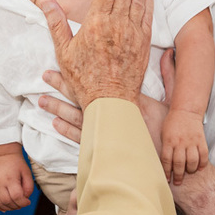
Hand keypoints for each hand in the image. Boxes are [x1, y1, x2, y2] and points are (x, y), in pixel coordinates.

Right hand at [0, 154, 33, 210]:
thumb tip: (25, 198)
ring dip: (8, 208)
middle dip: (17, 206)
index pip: (16, 196)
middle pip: (7, 201)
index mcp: (10, 179)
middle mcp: (0, 183)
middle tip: (22, 203)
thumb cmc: (17, 165)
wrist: (4, 157)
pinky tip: (5, 207)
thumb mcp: (27, 173)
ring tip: (15, 204)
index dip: (23, 202)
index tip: (28, 202)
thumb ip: (29, 187)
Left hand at [37, 48, 173, 150]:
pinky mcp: (104, 148)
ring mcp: (107, 132)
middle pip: (81, 96)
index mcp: (126, 100)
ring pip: (76, 117)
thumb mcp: (172, 102)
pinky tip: (55, 124)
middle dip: (63, 85)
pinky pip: (80, 137)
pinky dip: (67, 130)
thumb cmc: (172, 133)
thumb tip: (170, 52)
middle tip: (46, 75)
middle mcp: (113, 114)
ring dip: (58, 108)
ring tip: (41, 100)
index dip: (79, 71)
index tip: (65, 61)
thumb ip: (170, 75)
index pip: (98, 81)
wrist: (172, 162)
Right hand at [40, 0, 152, 108]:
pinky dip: (148, 5)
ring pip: (137, 2)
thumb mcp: (63, 51)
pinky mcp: (143, 44)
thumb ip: (56, 23)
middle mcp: (116, 24)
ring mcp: (132, 34)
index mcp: (95, 23)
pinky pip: (148, 19)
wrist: (109, 100)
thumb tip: (47, 1)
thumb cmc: (83, 78)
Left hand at [161, 109, 207, 184]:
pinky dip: (202, 163)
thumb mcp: (163, 134)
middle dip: (178, 175)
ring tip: (189, 172)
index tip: (167, 179)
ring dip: (190, 170)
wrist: (186, 111)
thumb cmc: (172, 123)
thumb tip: (164, 164)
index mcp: (169, 141)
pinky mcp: (201, 140)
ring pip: (192, 160)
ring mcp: (192, 141)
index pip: (166, 160)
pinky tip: (199, 168)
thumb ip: (165, 148)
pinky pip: (204, 154)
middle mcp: (180, 142)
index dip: (166, 172)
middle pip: (179, 163)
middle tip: (177, 182)